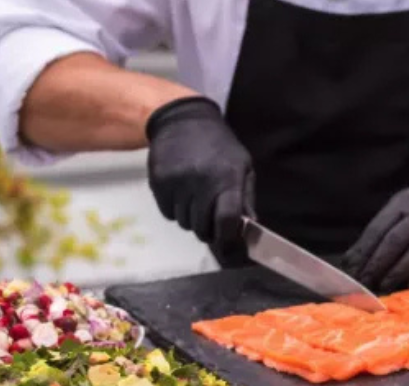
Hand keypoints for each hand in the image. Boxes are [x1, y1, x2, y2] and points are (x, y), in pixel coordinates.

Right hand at [146, 96, 253, 257]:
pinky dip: (175, 210)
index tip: (228, 241)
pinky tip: (182, 193)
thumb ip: (246, 198)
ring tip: (196, 199)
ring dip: (191, 219)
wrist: (183, 120)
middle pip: (202, 228)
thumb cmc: (219, 147)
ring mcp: (177, 182)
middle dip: (209, 230)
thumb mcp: (242, 166)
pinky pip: (167, 213)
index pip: (227, 219)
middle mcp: (201, 181)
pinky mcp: (158, 182)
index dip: (228, 237)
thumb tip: (250, 228)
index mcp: (227, 178)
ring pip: (184, 223)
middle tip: (212, 219)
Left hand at [343, 185, 408, 291]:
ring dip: (400, 270)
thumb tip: (350, 262)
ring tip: (387, 285)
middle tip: (367, 281)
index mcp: (405, 200)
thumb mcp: (404, 215)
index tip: (353, 271)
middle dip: (379, 263)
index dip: (364, 251)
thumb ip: (380, 235)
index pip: (380, 228)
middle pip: (397, 238)